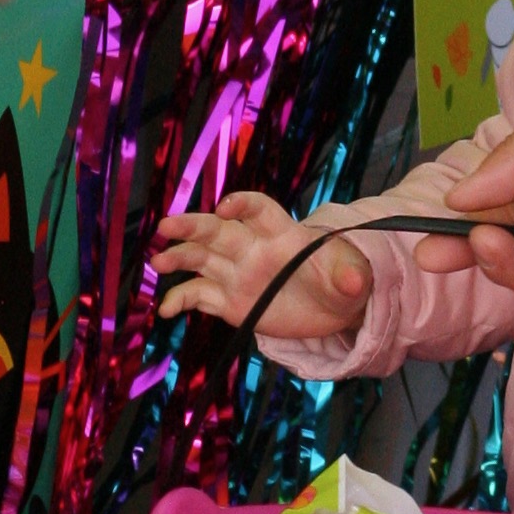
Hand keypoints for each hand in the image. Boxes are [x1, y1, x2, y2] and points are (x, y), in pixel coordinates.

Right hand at [153, 191, 374, 341]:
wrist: (334, 308)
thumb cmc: (342, 279)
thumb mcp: (353, 276)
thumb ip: (350, 274)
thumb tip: (355, 278)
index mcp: (282, 233)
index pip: (259, 210)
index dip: (243, 205)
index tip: (226, 208)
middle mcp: (252, 248)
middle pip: (218, 231)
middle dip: (192, 226)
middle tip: (166, 226)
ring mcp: (237, 274)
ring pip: (201, 259)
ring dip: (178, 258)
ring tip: (157, 264)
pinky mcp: (230, 301)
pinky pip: (199, 296)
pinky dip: (180, 300)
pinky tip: (165, 309)